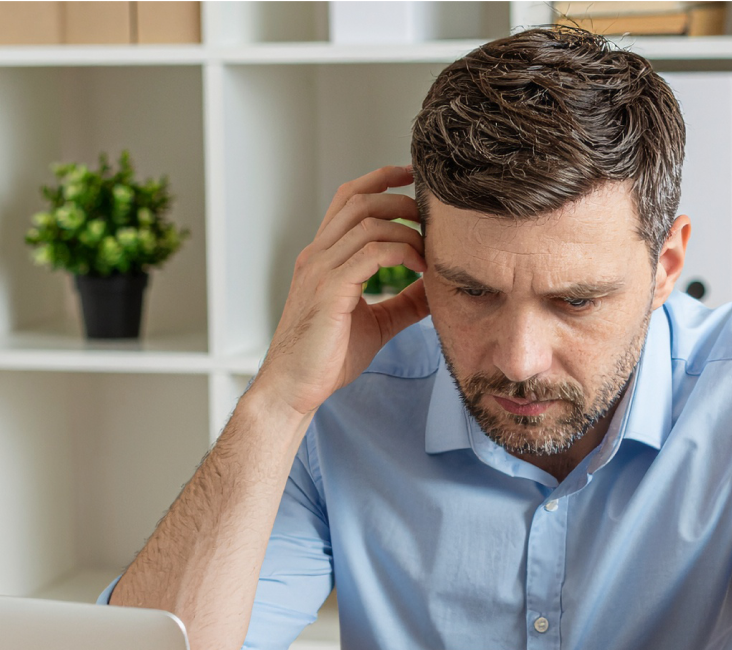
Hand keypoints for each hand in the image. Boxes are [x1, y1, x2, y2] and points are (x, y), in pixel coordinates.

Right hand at [251, 165, 430, 418]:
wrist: (294, 388)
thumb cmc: (327, 358)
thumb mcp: (377, 322)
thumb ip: (404, 301)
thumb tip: (437, 287)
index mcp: (322, 257)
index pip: (348, 199)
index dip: (381, 179)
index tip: (412, 178)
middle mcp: (317, 256)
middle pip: (359, 200)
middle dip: (400, 200)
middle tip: (431, 218)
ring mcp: (320, 270)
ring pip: (366, 222)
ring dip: (406, 228)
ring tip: (428, 249)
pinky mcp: (330, 290)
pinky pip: (371, 253)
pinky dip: (401, 252)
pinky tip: (419, 267)